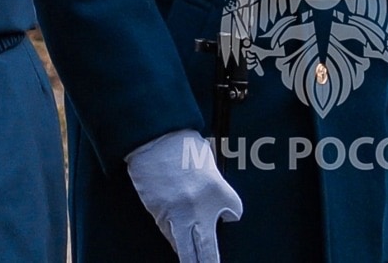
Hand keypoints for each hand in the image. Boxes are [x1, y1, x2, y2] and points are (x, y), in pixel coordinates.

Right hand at [124, 130, 241, 262]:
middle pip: (208, 251)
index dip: (231, 214)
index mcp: (218, 189)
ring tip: (193, 261)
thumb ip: (215, 185)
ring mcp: (177, 212)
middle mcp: (200, 207)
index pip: (235, 212)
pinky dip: (174, 239)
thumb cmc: (180, 145)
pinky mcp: (159, 212)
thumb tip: (216, 203)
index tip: (228, 215)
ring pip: (185, 248)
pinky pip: (169, 233)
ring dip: (189, 257)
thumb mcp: (208, 162)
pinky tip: (177, 242)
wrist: (151, 137)